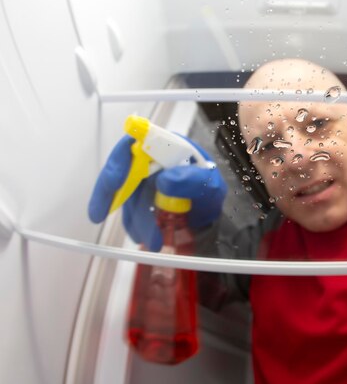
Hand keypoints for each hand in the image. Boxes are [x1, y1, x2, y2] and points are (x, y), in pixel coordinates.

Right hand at [88, 134, 226, 251]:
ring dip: (134, 219)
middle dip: (109, 194)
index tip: (115, 181)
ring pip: (125, 196)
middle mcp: (148, 159)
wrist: (209, 207)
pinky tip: (147, 238)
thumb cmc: (209, 187)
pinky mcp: (140, 198)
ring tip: (153, 240)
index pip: (134, 143)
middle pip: (119, 170)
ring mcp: (143, 179)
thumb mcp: (209, 183)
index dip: (120, 160)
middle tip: (99, 214)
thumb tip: (164, 181)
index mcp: (164, 145)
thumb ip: (192, 179)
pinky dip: (136, 226)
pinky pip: (131, 210)